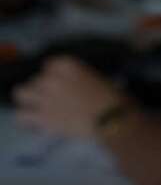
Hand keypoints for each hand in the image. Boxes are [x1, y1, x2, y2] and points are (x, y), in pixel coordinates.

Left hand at [13, 56, 127, 138]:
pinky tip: (36, 121)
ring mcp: (45, 98)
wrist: (113, 121)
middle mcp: (52, 78)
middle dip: (42, 87)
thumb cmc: (115, 98)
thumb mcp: (100, 79)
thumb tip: (79, 85)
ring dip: (29, 98)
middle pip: (35, 78)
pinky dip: (27, 117)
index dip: (55, 73)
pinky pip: (22, 115)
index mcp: (68, 65)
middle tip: (52, 96)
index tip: (63, 82)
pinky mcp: (42, 118)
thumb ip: (82, 78)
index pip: (50, 64)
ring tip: (38, 106)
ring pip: (21, 93)